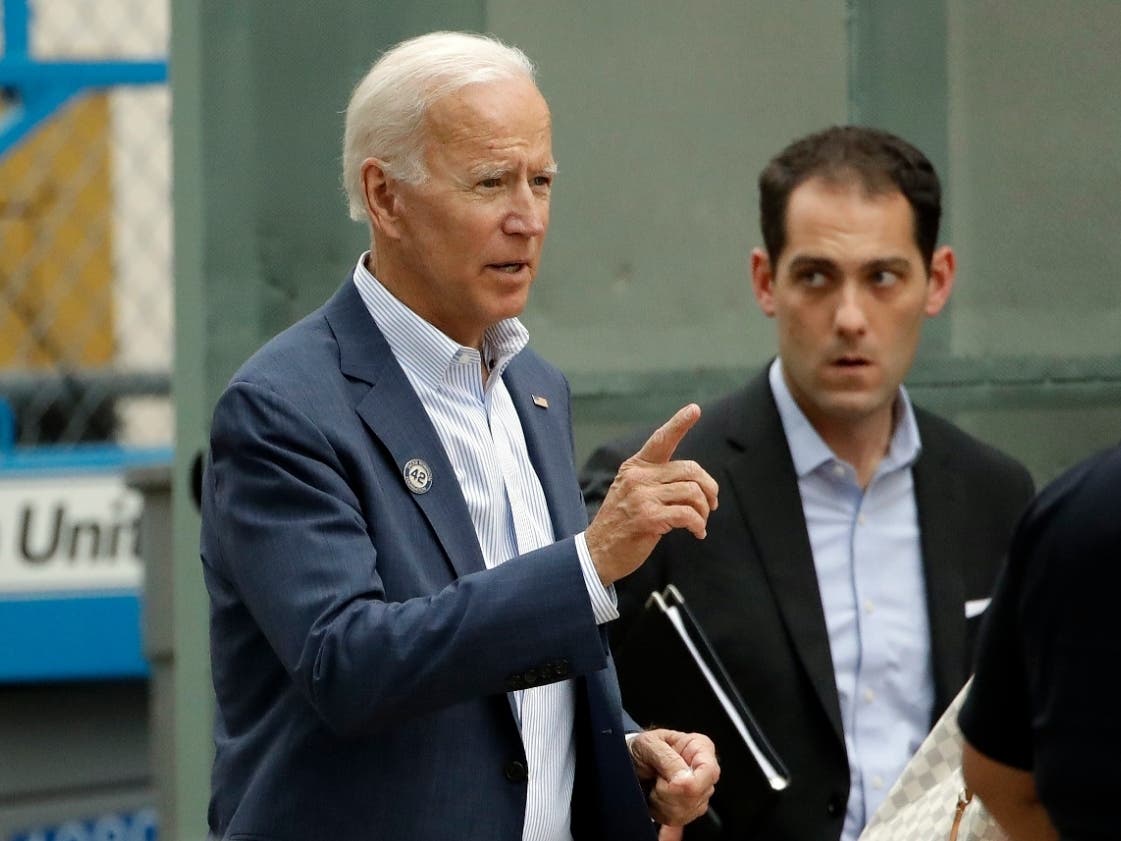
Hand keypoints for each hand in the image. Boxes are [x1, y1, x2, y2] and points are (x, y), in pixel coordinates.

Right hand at [584, 404, 717, 585]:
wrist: (597, 552)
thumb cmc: (621, 524)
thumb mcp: (632, 492)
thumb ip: (657, 481)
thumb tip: (694, 483)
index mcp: (635, 467)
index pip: (660, 440)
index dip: (680, 423)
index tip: (695, 409)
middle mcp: (638, 477)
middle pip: (690, 470)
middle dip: (708, 488)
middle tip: (711, 504)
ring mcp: (641, 497)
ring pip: (692, 492)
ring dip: (703, 511)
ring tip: (699, 523)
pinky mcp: (648, 518)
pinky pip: (687, 514)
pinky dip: (698, 525)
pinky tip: (697, 533)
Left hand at [630, 728, 719, 837]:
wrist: (633, 761)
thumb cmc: (643, 748)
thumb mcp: (649, 744)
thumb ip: (667, 758)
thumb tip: (684, 780)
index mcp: (701, 749)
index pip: (709, 771)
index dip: (688, 783)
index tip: (665, 781)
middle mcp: (705, 772)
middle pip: (696, 795)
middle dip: (667, 792)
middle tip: (655, 778)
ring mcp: (700, 793)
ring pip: (686, 811)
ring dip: (662, 802)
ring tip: (655, 785)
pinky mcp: (690, 810)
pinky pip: (677, 820)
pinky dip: (660, 811)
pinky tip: (656, 796)